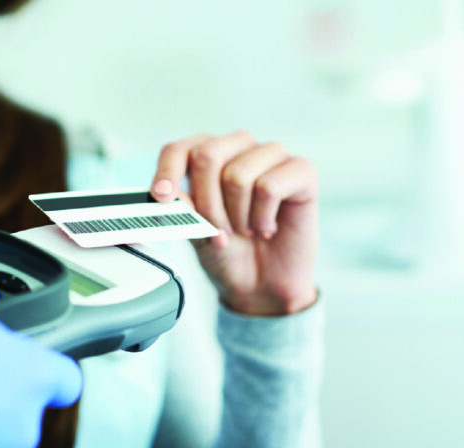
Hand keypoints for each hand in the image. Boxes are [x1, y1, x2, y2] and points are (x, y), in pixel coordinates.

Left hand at [151, 131, 318, 315]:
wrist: (261, 284)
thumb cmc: (229, 252)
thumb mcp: (195, 233)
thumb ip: (183, 209)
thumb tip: (170, 194)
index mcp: (208, 155)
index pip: (179, 149)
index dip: (167, 172)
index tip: (161, 198)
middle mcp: (239, 147)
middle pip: (207, 156)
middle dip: (207, 204)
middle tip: (219, 231)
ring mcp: (271, 156)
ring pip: (237, 175)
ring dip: (237, 216)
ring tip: (246, 229)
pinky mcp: (302, 171)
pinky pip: (270, 187)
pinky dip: (263, 218)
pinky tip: (268, 227)